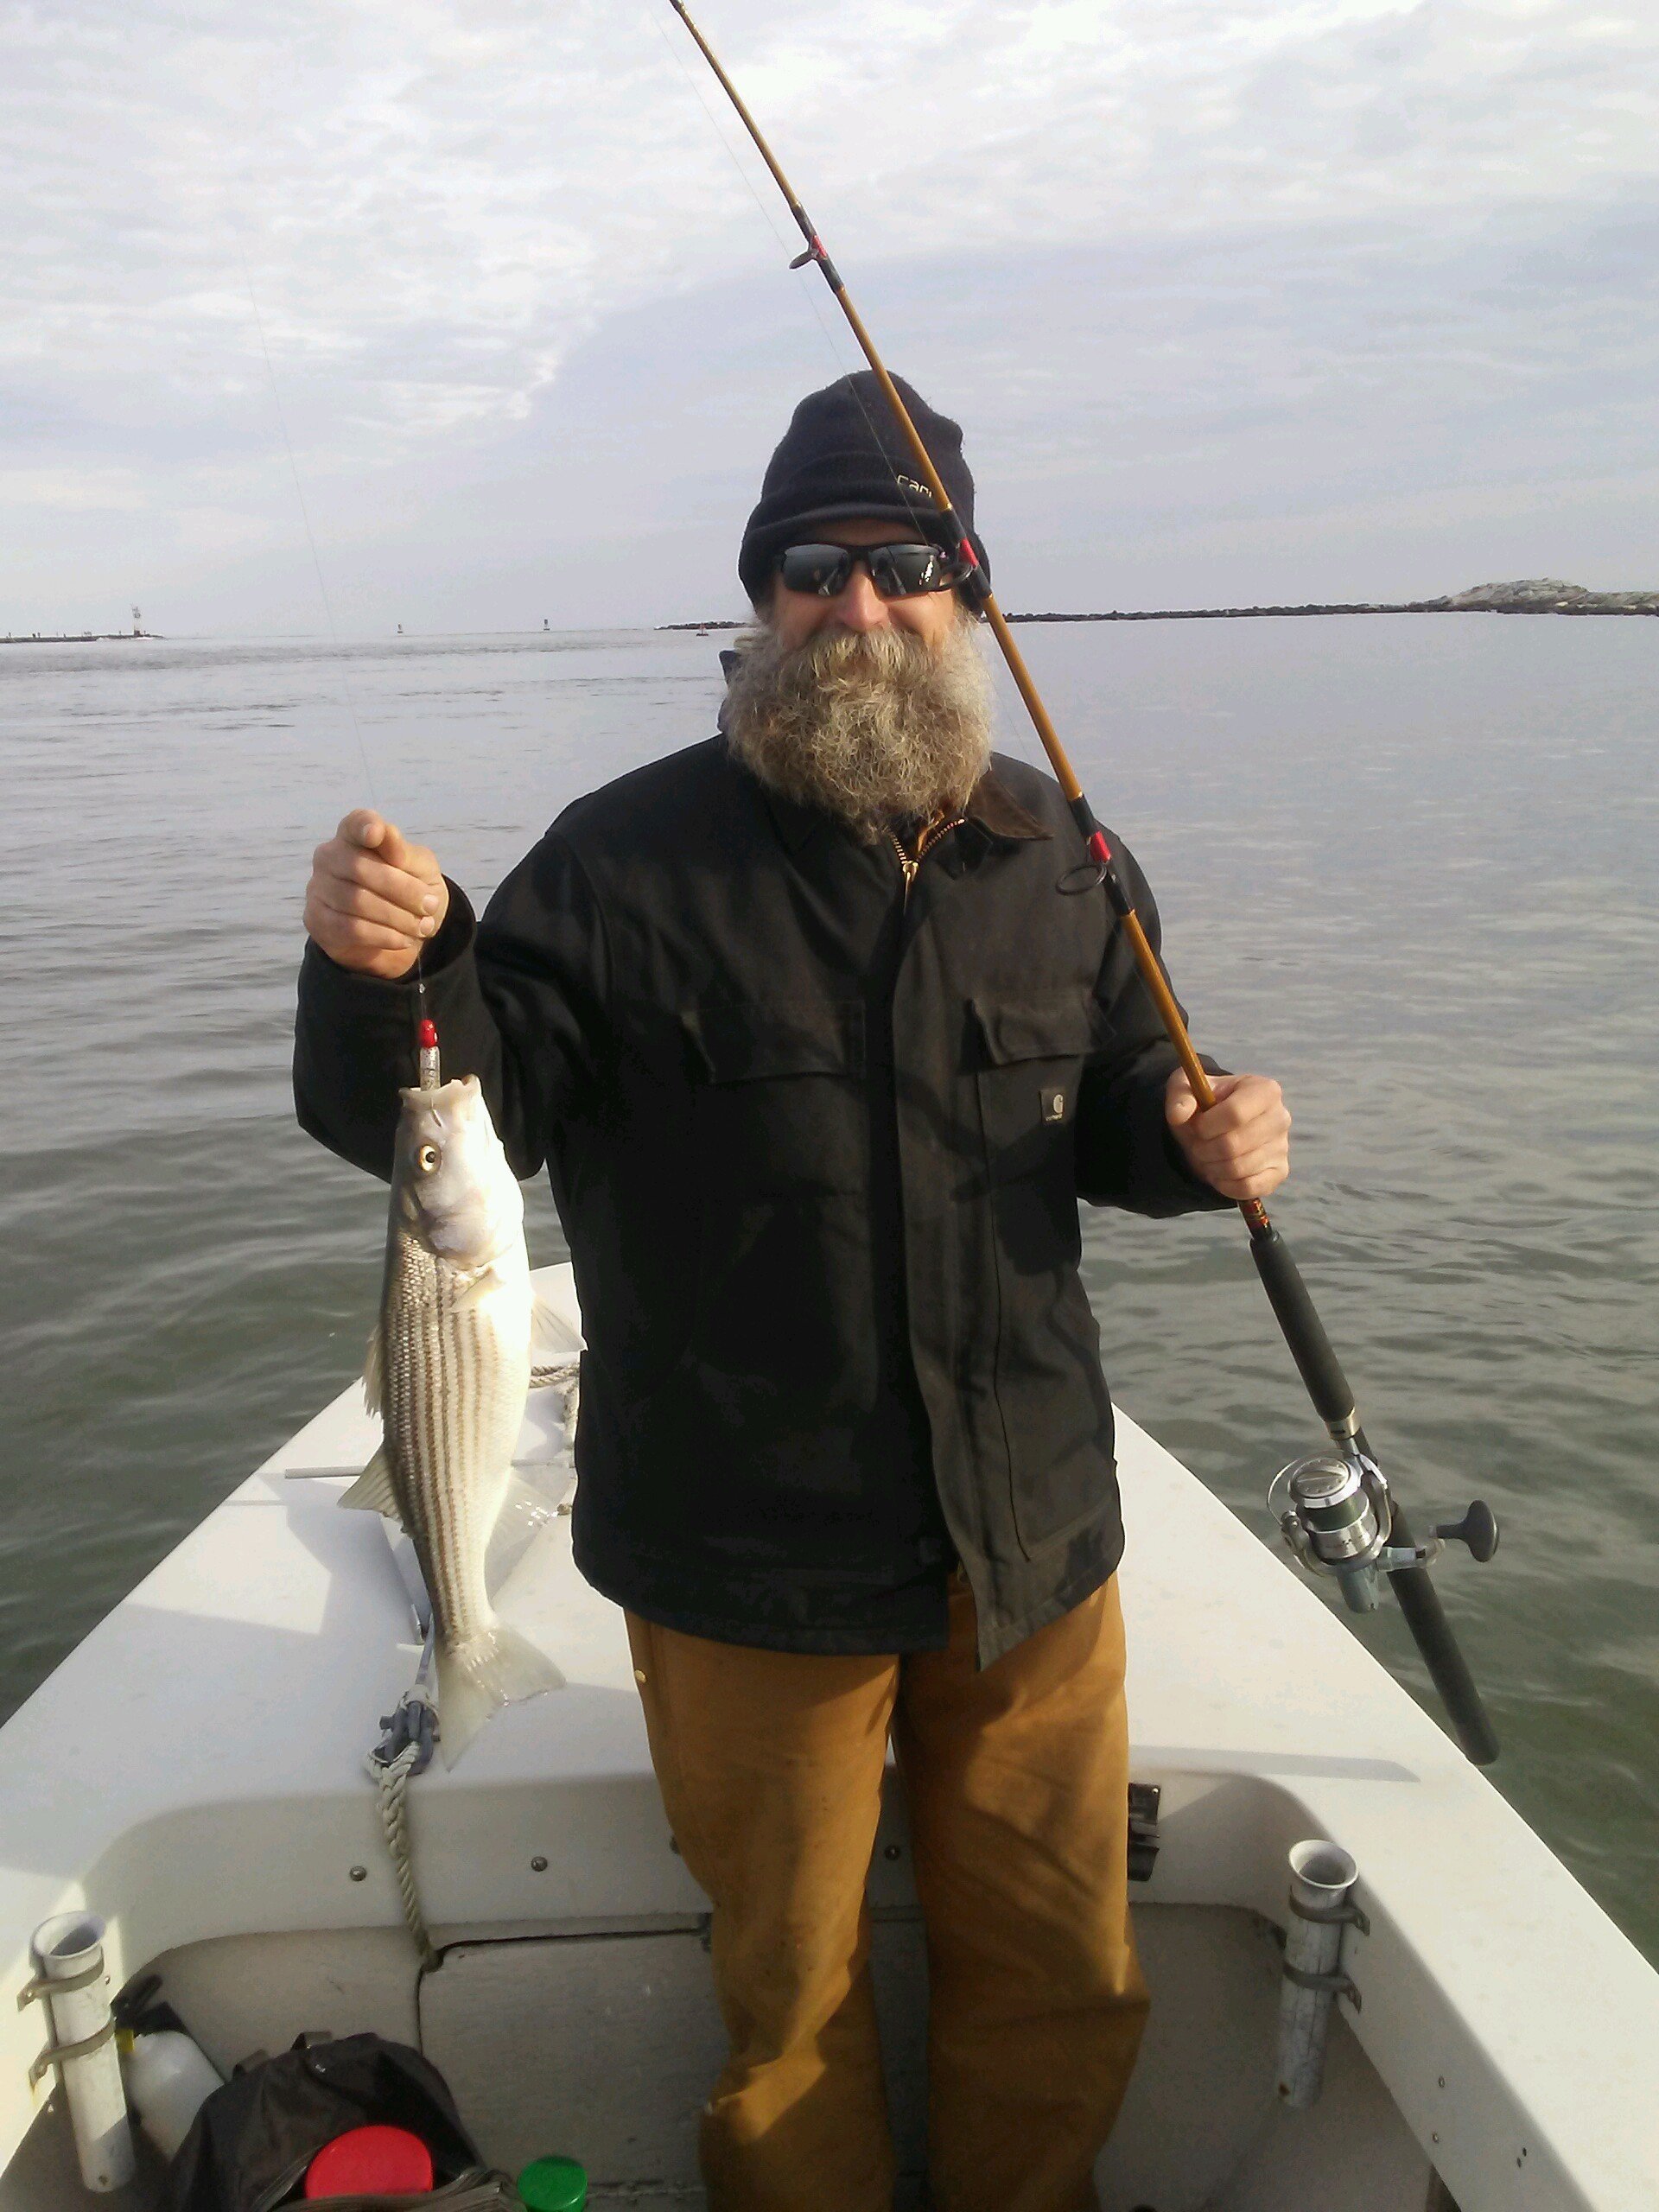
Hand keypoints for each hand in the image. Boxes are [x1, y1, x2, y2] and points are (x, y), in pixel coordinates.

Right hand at [303, 809, 449, 978]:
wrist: (401, 933)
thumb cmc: (408, 889)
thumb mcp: (420, 869)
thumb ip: (404, 852)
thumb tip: (387, 834)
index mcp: (354, 835)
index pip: (354, 824)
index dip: (364, 826)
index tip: (376, 833)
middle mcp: (329, 856)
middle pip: (360, 868)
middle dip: (403, 890)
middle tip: (430, 906)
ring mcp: (318, 888)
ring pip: (357, 901)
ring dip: (398, 917)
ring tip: (422, 927)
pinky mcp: (318, 920)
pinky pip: (352, 928)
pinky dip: (384, 935)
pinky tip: (403, 939)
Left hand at [1165, 1068, 1290, 1201]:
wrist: (1217, 1127)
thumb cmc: (1204, 1105)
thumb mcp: (1186, 1090)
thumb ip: (1180, 1097)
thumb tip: (1178, 1115)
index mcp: (1264, 1089)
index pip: (1235, 1113)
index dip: (1207, 1126)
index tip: (1197, 1126)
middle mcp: (1280, 1117)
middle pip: (1234, 1144)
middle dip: (1205, 1148)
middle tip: (1198, 1144)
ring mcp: (1282, 1146)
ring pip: (1237, 1168)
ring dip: (1212, 1166)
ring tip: (1208, 1155)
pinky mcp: (1279, 1172)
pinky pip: (1248, 1188)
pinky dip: (1225, 1184)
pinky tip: (1219, 1172)